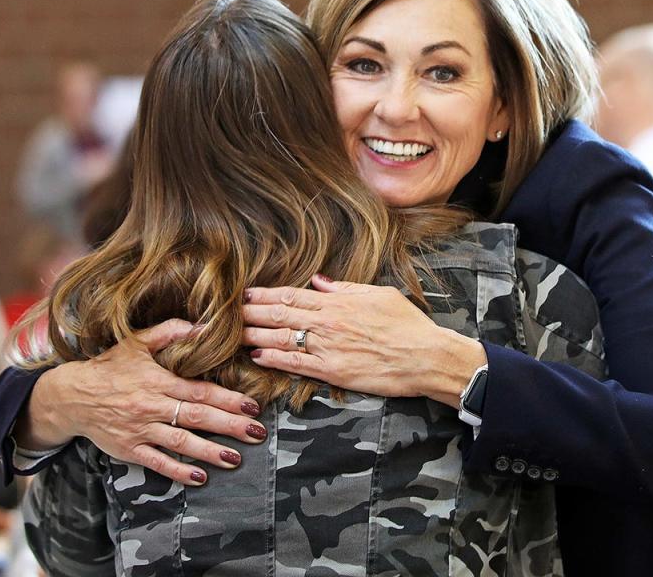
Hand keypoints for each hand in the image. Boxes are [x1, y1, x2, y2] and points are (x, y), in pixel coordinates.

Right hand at [16, 319, 268, 485]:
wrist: (71, 395)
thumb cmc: (110, 366)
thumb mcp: (138, 341)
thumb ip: (172, 332)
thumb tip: (204, 326)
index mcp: (158, 380)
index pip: (200, 391)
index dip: (228, 399)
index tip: (252, 406)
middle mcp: (152, 406)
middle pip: (197, 417)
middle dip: (230, 426)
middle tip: (258, 433)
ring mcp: (140, 430)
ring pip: (181, 443)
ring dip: (210, 452)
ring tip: (236, 458)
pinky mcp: (129, 449)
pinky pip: (157, 463)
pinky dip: (178, 472)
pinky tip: (200, 477)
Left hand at [243, 274, 486, 406]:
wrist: (426, 356)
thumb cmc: (408, 324)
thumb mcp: (380, 295)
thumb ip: (346, 288)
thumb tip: (320, 280)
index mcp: (338, 302)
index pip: (292, 295)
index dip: (265, 294)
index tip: (244, 292)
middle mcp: (328, 323)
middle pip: (279, 315)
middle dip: (250, 312)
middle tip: (226, 312)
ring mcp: (328, 348)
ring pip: (281, 339)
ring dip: (254, 335)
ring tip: (233, 333)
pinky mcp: (333, 372)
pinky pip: (295, 364)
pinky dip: (274, 359)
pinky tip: (257, 356)